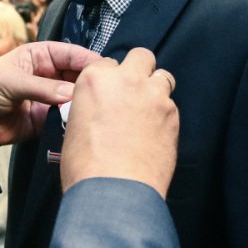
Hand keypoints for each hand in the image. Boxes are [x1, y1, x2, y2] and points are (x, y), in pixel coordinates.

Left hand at [0, 41, 99, 146]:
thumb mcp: (10, 82)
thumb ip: (43, 88)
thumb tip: (73, 93)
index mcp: (39, 56)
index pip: (71, 54)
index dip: (89, 60)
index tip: (107, 69)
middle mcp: (48, 76)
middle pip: (78, 77)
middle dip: (91, 84)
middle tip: (106, 93)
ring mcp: (48, 99)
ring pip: (75, 100)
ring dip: (84, 105)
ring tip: (97, 110)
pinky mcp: (44, 121)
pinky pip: (65, 121)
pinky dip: (73, 123)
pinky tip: (83, 125)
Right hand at [59, 48, 178, 198]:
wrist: (114, 191)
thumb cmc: (86, 166)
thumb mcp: (74, 127)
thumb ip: (91, 107)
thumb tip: (100, 112)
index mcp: (95, 80)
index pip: (106, 63)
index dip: (109, 78)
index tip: (110, 92)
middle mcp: (126, 80)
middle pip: (140, 56)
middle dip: (138, 69)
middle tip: (133, 90)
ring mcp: (153, 95)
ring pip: (163, 76)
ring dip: (156, 89)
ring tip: (148, 110)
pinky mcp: (173, 115)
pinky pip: (171, 105)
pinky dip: (164, 115)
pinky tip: (155, 133)